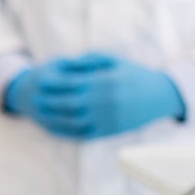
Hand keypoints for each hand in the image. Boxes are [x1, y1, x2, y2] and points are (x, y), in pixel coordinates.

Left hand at [17, 52, 184, 139]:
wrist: (160, 95)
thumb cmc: (134, 74)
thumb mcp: (114, 60)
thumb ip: (89, 60)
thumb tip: (67, 63)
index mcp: (103, 82)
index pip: (70, 84)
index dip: (52, 84)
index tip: (39, 82)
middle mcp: (103, 101)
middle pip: (67, 103)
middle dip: (49, 102)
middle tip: (35, 100)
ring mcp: (106, 118)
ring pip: (73, 121)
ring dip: (54, 119)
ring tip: (42, 115)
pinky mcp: (109, 131)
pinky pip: (83, 133)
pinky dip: (68, 132)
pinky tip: (57, 127)